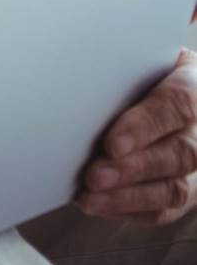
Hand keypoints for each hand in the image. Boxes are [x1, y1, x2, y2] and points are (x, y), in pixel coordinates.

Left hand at [78, 47, 196, 225]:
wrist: (168, 88)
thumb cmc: (143, 67)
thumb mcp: (141, 54)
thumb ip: (121, 61)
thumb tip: (79, 58)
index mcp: (196, 86)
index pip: (177, 106)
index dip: (145, 126)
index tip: (112, 142)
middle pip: (179, 153)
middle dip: (134, 168)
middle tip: (94, 175)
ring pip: (174, 188)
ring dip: (129, 196)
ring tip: (90, 198)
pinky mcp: (188, 190)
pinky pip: (165, 209)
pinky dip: (130, 210)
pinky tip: (99, 206)